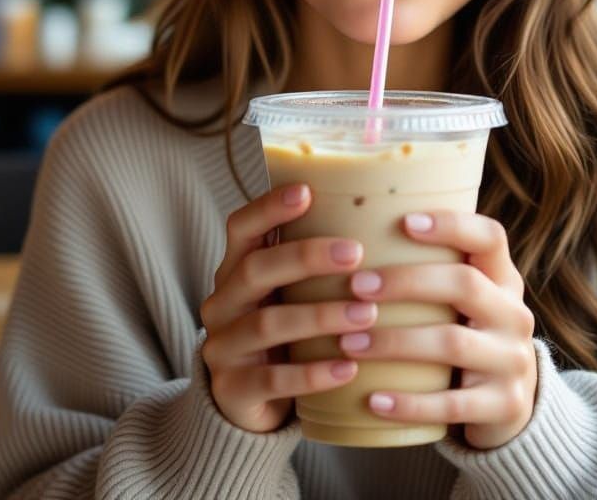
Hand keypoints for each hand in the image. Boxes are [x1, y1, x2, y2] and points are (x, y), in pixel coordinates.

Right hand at [199, 183, 375, 433]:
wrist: (249, 404)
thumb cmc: (285, 332)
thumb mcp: (289, 293)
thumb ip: (312, 263)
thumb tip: (375, 213)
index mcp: (234, 270)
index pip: (240, 227)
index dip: (268, 208)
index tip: (307, 192)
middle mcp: (222, 303)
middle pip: (255, 270)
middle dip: (306, 257)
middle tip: (356, 253)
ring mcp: (222, 347)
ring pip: (267, 324)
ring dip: (321, 316)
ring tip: (367, 314)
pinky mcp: (232, 390)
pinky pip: (273, 379)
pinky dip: (313, 374)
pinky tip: (349, 367)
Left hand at [341, 211, 537, 449]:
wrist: (509, 408)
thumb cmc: (465, 336)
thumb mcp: (465, 303)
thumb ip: (432, 272)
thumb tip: (350, 231)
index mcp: (504, 280)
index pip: (490, 237)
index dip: (452, 225)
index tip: (405, 222)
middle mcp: (514, 315)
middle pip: (464, 284)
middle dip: (407, 282)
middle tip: (357, 286)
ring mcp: (513, 362)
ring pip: (453, 343)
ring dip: (395, 342)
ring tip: (349, 342)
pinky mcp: (505, 407)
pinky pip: (452, 405)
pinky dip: (410, 403)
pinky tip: (373, 400)